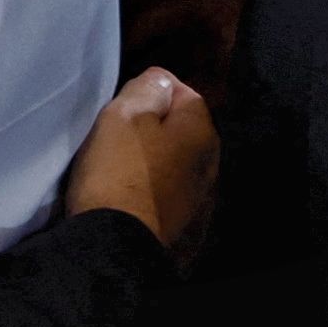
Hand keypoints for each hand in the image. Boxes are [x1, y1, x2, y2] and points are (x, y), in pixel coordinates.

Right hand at [61, 65, 218, 260]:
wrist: (116, 243)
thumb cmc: (119, 170)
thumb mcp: (124, 114)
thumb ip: (147, 89)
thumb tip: (162, 83)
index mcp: (201, 131)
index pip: (181, 90)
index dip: (149, 90)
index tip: (121, 102)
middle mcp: (211, 163)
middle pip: (180, 128)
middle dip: (154, 126)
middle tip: (117, 132)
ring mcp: (201, 198)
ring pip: (175, 161)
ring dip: (155, 158)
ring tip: (121, 163)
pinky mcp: (186, 224)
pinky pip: (169, 190)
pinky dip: (154, 186)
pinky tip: (132, 190)